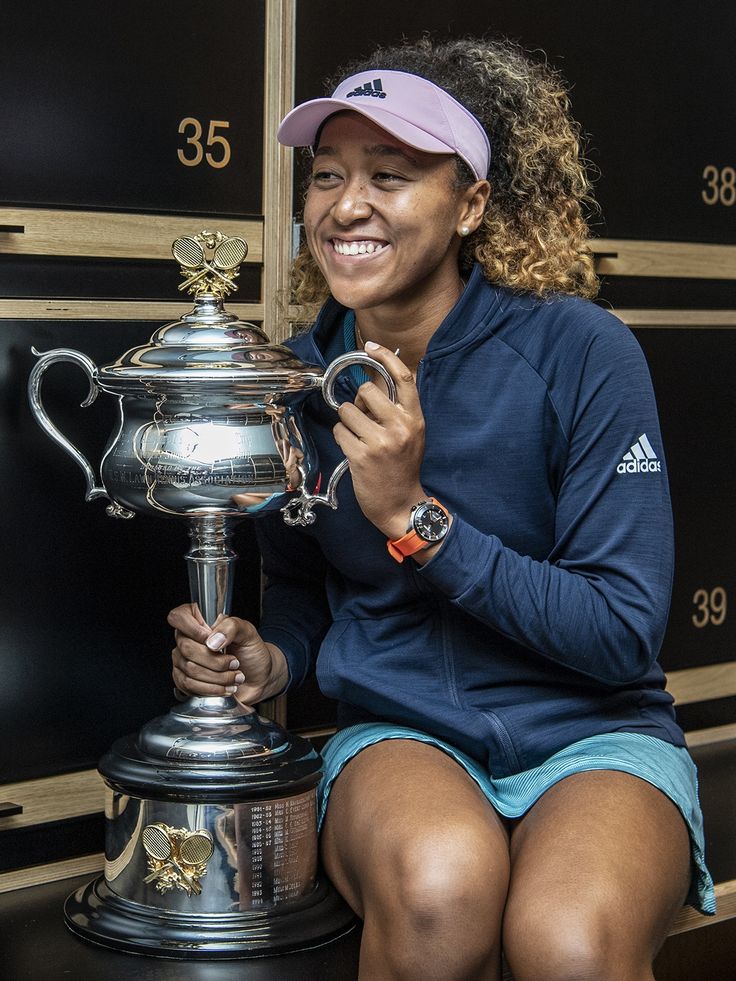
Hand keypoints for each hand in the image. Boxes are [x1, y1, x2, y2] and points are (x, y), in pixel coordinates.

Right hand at [168, 604, 287, 706]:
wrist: (258, 677)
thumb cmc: (252, 652)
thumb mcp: (248, 633)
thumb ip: (231, 627)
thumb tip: (212, 640)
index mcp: (200, 622)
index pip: (179, 616)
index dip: (193, 629)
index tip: (213, 642)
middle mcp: (188, 640)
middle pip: (187, 649)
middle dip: (216, 661)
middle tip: (234, 662)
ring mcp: (183, 660)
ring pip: (190, 670)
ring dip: (218, 678)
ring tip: (235, 677)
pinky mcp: (185, 680)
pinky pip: (189, 686)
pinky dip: (212, 689)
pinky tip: (225, 687)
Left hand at [333, 342, 426, 539]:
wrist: (402, 505)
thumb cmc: (403, 468)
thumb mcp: (410, 434)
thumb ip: (395, 410)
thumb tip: (372, 383)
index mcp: (414, 419)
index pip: (403, 377)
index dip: (386, 356)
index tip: (371, 347)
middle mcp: (399, 427)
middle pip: (367, 390)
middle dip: (358, 403)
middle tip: (363, 421)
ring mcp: (380, 442)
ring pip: (348, 411)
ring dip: (347, 423)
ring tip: (359, 440)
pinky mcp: (361, 456)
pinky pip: (339, 432)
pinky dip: (342, 439)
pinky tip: (353, 452)